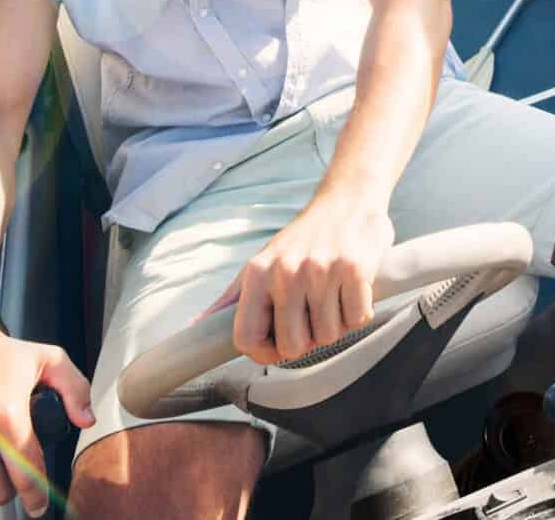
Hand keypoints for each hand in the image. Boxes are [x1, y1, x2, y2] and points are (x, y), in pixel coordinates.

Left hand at [210, 199, 393, 364]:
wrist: (346, 201)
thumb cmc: (302, 240)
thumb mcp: (260, 264)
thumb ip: (230, 300)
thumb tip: (196, 326)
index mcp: (257, 273)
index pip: (247, 338)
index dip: (265, 353)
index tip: (278, 346)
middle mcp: (285, 271)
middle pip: (293, 346)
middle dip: (307, 339)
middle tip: (312, 314)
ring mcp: (320, 270)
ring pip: (329, 335)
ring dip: (335, 324)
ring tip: (332, 296)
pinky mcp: (353, 269)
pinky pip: (357, 319)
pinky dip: (358, 311)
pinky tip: (351, 289)